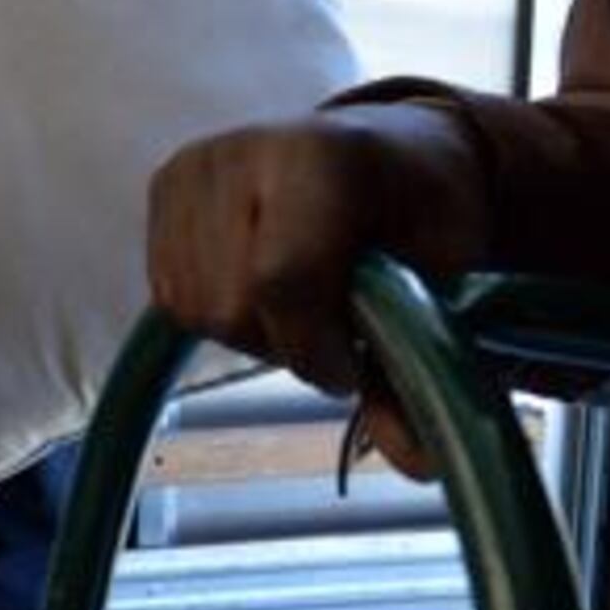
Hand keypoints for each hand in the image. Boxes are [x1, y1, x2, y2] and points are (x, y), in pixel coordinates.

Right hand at [146, 101, 491, 477]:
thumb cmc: (423, 213)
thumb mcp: (446, 281)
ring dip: (250, 330)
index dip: (313, 345)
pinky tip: (260, 289)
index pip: (282, 277)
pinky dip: (216, 311)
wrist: (391, 150)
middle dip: (286, 343)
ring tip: (299, 302)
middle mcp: (243, 149)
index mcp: (323, 156)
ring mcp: (195, 165)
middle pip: (230, 303)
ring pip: (194, 306)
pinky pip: (168, 292)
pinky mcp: (164, 185)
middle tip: (335, 328)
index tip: (352, 366)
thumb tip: (414, 460)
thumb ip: (419, 368)